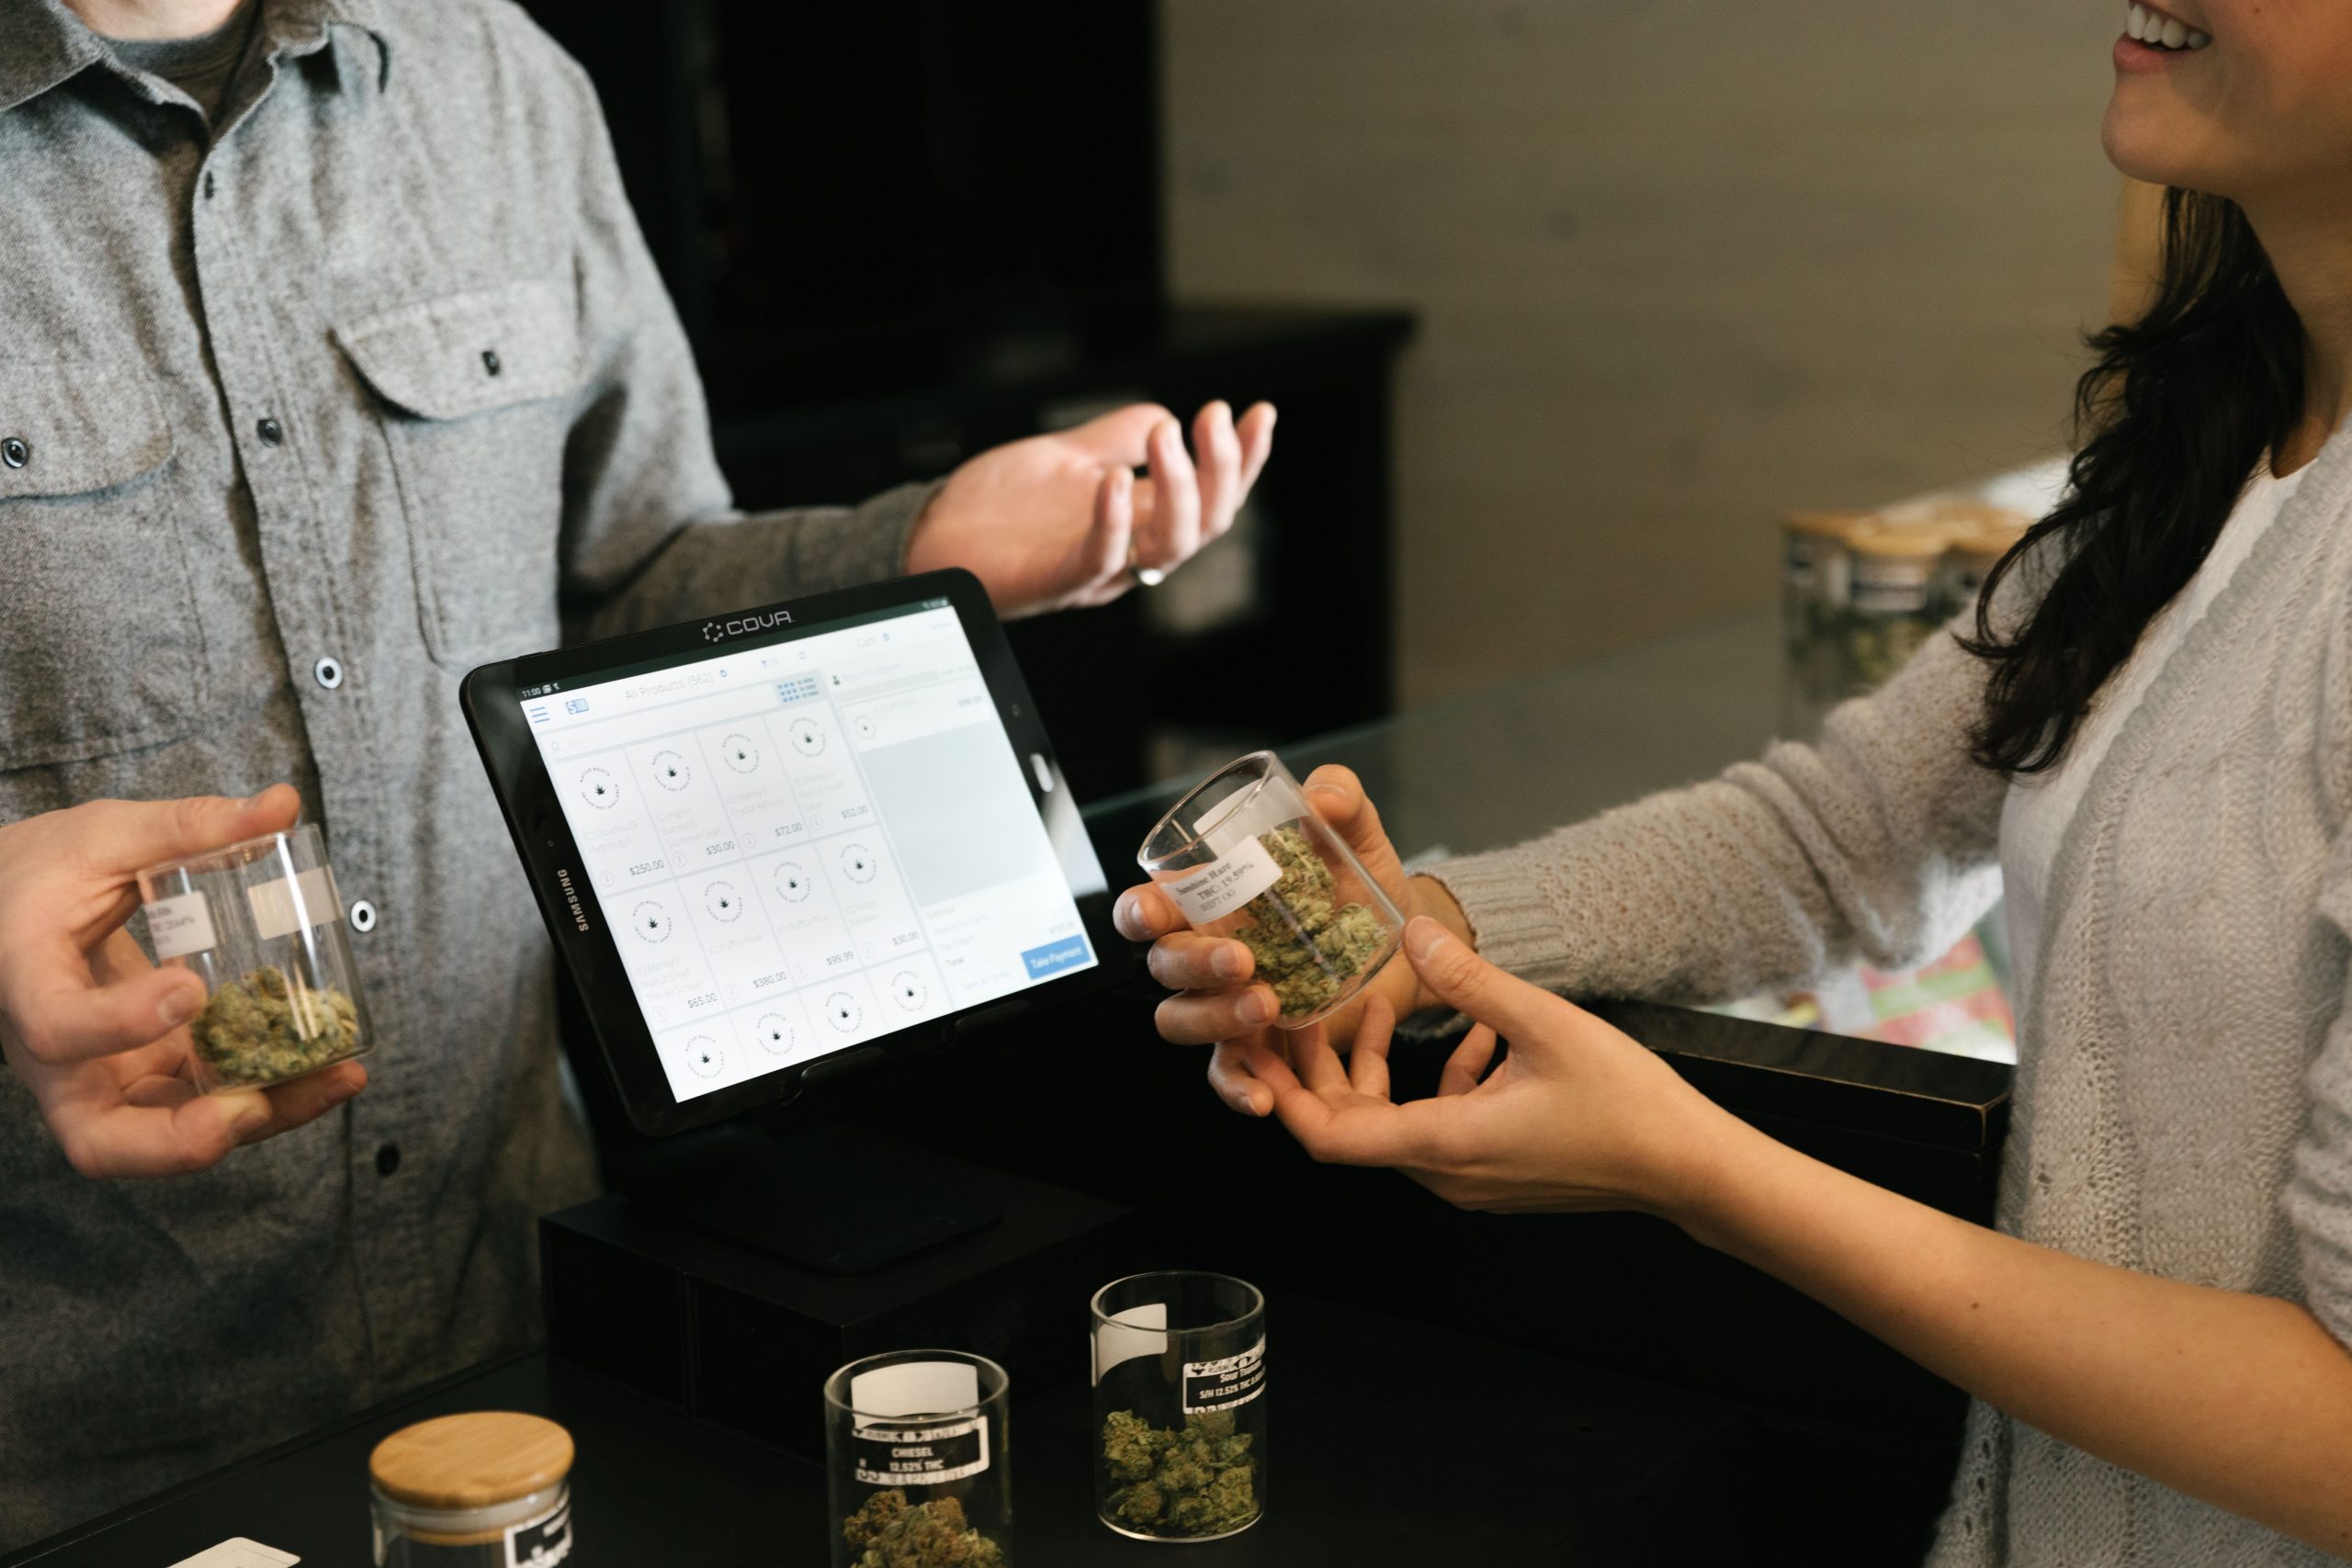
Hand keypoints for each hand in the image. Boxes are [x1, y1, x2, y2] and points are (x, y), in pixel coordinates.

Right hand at [0, 787, 366, 1177]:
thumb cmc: (45, 871)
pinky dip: (267, 1097)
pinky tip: (331, 1067)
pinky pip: (199, 1106)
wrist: (9, 909)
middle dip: (182, 1139)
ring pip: (161, 1139)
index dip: (117, 1024)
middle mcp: (55, 1055)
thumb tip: (282, 805)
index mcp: (24, 981)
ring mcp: (100, 1076)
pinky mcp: (143, 1075)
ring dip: (254, 1120)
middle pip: (99, 1139)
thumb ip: (187, 825)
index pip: (55, 1028)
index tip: (190, 988)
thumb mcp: (105, 835)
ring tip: (336, 1078)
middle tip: (254, 1104)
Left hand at [904, 400, 1274, 616]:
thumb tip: (1165, 413)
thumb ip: (1116, 437)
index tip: (1259, 414)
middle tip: (1212, 416)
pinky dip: (1113, 520)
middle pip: (1206, 524)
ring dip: (1180, 489)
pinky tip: (1116, 478)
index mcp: (1141, 522)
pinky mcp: (1055, 581)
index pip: (1212, 498)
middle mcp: (1130, 552)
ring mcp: (1096, 571)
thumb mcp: (1068, 458)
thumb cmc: (998, 509)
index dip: (1244, 461)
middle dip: (1222, 469)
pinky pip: (1099, 560)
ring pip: (1169, 547)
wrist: (932, 536)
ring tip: (1168, 436)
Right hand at [1113, 764, 1469, 1115]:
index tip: (1157, 911)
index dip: (1138, 912)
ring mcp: (1225, 1004)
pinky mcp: (1258, 1046)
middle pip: (1161, 967)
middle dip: (1192, 964)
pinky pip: (1226, 1074)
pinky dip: (1237, 1089)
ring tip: (1268, 1005)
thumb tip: (1321, 796)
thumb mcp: (1355, 834)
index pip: (1146, 908)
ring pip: (1181, 1021)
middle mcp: (1204, 954)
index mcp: (1208, 901)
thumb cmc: (1358, 882)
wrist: (1406, 942)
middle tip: (1245, 959)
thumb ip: (1339, 797)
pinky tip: (1261, 1098)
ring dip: (1214, 1018)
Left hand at [1244, 917, 1733, 1217]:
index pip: (1327, 1137)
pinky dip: (1437, 1082)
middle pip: (1351, 1128)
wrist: (1690, 1168)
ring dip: (1378, 1071)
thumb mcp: (1545, 1023)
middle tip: (1298, 1013)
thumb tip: (1410, 933)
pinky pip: (1440, 1125)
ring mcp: (1472, 1177)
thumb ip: (1470, 980)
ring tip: (1378, 1007)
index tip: (1258, 1048)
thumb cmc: (1627, 1104)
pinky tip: (1473, 1033)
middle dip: (1320, 1070)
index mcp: (1444, 1144)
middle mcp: (1446, 1172)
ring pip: (1394, 1124)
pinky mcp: (1497, 1170)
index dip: (1281, 1092)